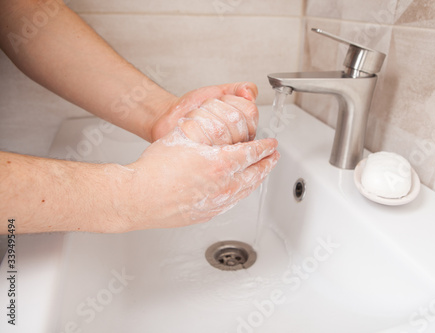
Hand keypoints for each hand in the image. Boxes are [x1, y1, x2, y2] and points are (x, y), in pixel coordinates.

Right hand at [120, 128, 278, 230]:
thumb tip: (219, 126)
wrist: (138, 198)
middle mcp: (223, 187)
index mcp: (221, 165)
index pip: (252, 153)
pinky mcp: (207, 213)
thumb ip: (205, 130)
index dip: (265, 147)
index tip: (271, 144)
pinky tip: (239, 189)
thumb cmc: (155, 169)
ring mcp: (216, 203)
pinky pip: (232, 202)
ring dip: (257, 179)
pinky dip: (242, 192)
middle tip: (274, 157)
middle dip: (268, 163)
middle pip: (255, 174)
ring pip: (246, 190)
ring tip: (262, 172)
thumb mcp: (183, 137)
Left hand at [150, 82, 257, 142]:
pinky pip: (205, 138)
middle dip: (218, 106)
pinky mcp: (203, 156)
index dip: (234, 101)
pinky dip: (195, 123)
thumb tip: (250, 93)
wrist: (173, 116)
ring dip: (205, 113)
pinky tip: (193, 124)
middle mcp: (235, 143)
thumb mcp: (220, 91)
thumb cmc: (196, 106)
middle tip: (210, 108)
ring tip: (201, 115)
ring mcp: (220, 152)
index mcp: (245, 129)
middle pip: (236, 119)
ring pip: (220, 128)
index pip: (251, 112)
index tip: (223, 100)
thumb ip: (239, 88)